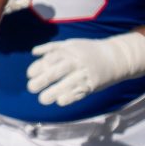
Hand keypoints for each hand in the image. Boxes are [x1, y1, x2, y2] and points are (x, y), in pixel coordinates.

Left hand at [28, 34, 144, 108]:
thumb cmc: (87, 51)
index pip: (48, 60)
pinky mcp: (92, 84)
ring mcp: (84, 74)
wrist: (116, 57)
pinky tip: (60, 101)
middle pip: (55, 73)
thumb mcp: (71, 44)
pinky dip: (69, 97)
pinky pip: (79, 92)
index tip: (30, 75)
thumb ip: (52, 48)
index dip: (37, 68)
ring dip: (53, 93)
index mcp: (68, 51)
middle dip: (41, 81)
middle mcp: (75, 62)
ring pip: (66, 85)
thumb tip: (34, 52)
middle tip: (31, 88)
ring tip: (43, 100)